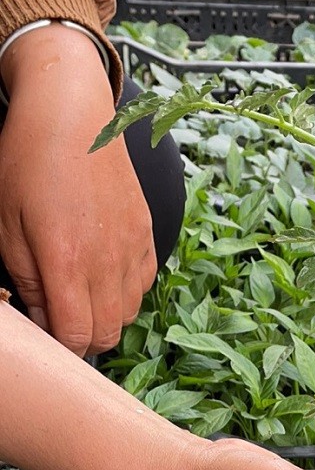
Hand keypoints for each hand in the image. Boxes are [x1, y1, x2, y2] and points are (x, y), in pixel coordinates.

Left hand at [0, 24, 155, 354]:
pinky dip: (125, 291)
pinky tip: (102, 272)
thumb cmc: (28, 167)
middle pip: (109, 333)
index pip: (78, 337)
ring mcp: (133, 248)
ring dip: (105, 315)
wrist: (73, 121)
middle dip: (83, 336)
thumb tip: (44, 319)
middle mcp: (109, 262)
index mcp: (67, 263)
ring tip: (80, 294)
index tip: (45, 336)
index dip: (60, 348)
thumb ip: (27, 282)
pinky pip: (144, 284)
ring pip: (129, 313)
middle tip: (58, 317)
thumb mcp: (6, 228)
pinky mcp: (146, 233)